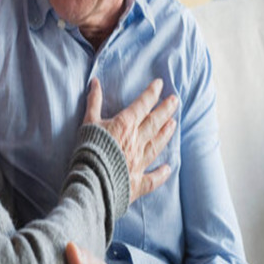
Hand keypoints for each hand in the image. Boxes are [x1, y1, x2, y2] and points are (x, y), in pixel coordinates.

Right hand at [83, 78, 177, 201]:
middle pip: (155, 122)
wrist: (91, 180)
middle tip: (175, 100)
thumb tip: (95, 82)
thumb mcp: (88, 122)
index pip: (142, 105)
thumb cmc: (88, 149)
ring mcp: (139, 162)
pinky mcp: (137, 182)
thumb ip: (93, 102)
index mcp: (125, 125)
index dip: (152, 93)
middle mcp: (136, 141)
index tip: (160, 84)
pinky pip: (152, 178)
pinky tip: (168, 168)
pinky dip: (161, 174)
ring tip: (173, 124)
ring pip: (156, 145)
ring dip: (166, 134)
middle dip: (166, 110)